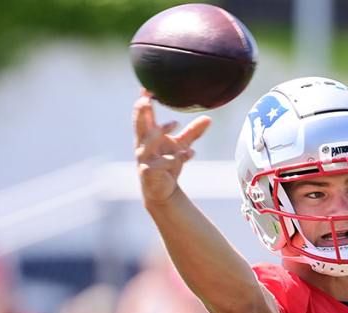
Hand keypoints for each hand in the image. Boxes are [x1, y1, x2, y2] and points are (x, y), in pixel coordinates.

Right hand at [133, 89, 210, 203]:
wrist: (163, 189)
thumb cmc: (168, 163)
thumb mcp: (181, 145)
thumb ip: (193, 132)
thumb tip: (208, 119)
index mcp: (149, 135)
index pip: (143, 116)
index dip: (143, 101)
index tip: (146, 87)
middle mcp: (143, 145)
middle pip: (139, 126)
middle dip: (141, 112)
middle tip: (146, 100)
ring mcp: (145, 159)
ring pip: (148, 143)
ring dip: (160, 132)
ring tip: (175, 123)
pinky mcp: (150, 172)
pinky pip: (163, 163)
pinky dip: (177, 157)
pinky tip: (189, 153)